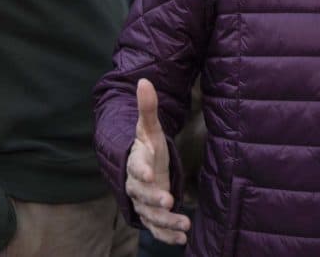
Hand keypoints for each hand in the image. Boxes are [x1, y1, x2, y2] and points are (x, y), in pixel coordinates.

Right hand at [125, 79, 189, 243]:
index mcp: (136, 163)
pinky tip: (183, 239)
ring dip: (166, 221)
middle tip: (168, 201)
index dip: (140, 171)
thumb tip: (144, 80)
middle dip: (153, 199)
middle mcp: (137, 186)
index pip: (134, 167)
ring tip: (184, 225)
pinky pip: (157, 229)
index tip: (149, 174)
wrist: (145, 169)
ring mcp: (144, 203)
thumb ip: (147, 108)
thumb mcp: (150, 129)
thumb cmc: (148, 148)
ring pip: (150, 216)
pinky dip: (167, 235)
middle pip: (141, 195)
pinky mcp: (152, 216)